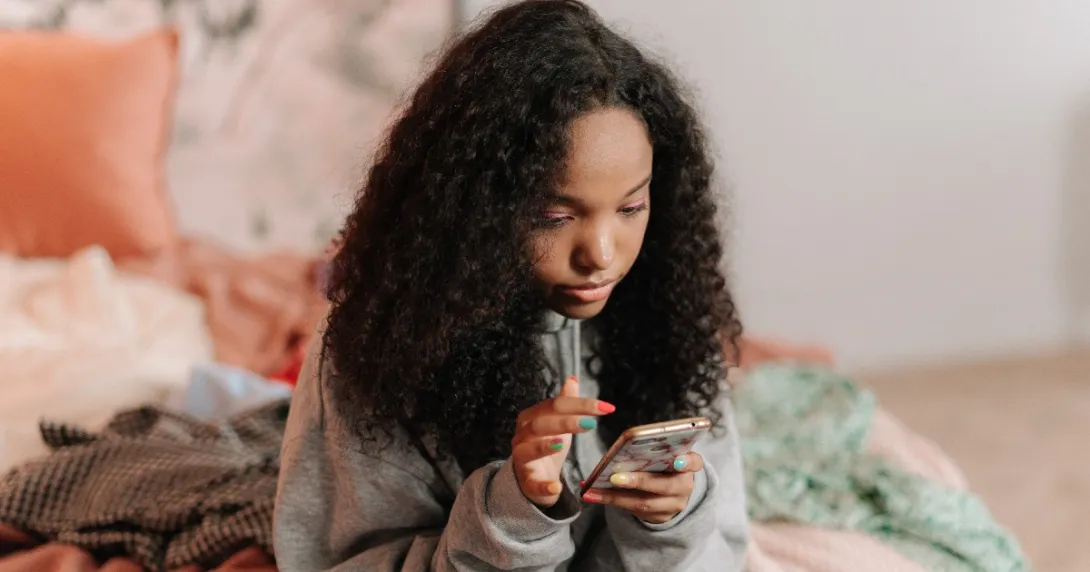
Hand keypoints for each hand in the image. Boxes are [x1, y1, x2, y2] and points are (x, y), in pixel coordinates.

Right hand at [511, 375, 614, 507]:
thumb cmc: (547, 446)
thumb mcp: (558, 423)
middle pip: (540, 424)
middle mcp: (522, 435)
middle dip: (566, 422)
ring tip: (563, 442)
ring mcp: (522, 459)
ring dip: (545, 446)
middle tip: (591, 423)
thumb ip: (564, 402)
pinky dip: (544, 485)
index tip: (606, 407)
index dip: (579, 404)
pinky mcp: (527, 481)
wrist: (532, 479)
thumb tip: (572, 379)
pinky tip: (556, 486)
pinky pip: (532, 483)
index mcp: (531, 418)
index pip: (554, 405)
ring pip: (528, 450)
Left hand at [581, 452, 704, 523]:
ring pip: (644, 503)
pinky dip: (611, 501)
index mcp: (689, 465)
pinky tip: (593, 495)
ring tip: (593, 490)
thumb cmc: (664, 463)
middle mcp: (684, 487)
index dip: (687, 462)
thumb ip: (655, 449)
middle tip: (614, 477)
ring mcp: (672, 505)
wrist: (672, 491)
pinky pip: (634, 510)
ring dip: (615, 497)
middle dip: (638, 481)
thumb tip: (628, 442)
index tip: (677, 460)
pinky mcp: (658, 517)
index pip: (694, 462)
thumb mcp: (666, 454)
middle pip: (664, 486)